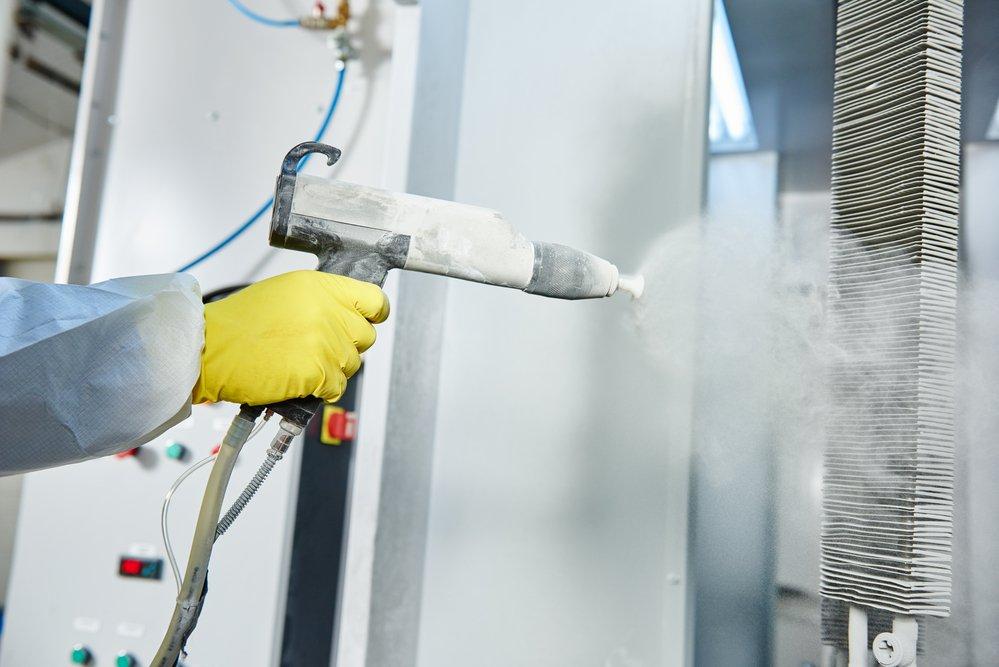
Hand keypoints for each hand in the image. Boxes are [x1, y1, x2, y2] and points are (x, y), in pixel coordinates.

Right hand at [192, 271, 388, 404]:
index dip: (373, 313)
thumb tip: (344, 313)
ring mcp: (326, 342)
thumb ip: (319, 300)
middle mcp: (328, 311)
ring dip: (332, 369)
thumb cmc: (238, 324)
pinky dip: (322, 389)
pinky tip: (299, 379)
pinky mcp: (319, 372)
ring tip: (300, 363)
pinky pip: (338, 387)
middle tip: (319, 348)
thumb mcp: (284, 293)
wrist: (209, 349)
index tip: (368, 320)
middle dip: (347, 345)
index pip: (374, 299)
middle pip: (366, 336)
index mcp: (321, 287)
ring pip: (352, 364)